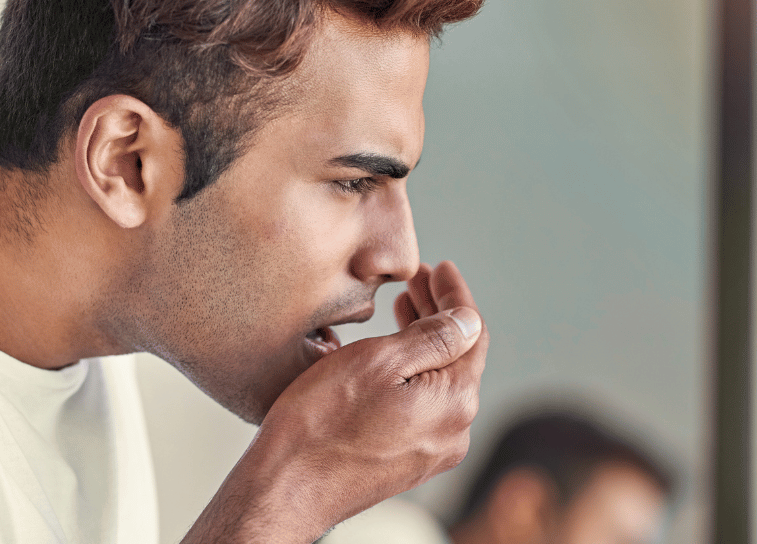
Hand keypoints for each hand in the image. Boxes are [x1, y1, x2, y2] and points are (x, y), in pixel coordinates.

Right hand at [181, 260, 488, 543]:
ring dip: (426, 340)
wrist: (285, 489)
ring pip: (441, 379)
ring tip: (403, 308)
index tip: (439, 267)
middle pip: (459, 355)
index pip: (471, 332)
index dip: (455, 294)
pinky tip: (392, 353)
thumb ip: (433, 338)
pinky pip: (425, 403)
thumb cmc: (321, 422)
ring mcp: (433, 450)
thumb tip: (468, 320)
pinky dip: (414, 370)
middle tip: (416, 280)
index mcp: (454, 401)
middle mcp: (454, 430)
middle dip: (440, 313)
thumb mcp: (378, 361)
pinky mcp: (409, 460)